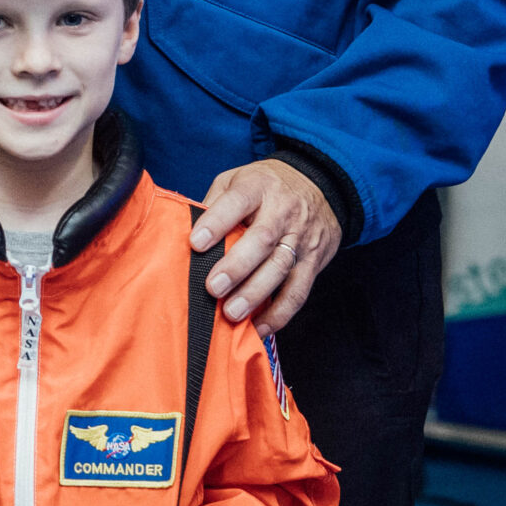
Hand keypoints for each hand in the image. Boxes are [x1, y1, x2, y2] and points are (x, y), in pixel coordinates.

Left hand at [191, 159, 340, 334]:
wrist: (321, 185)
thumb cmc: (267, 187)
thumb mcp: (238, 178)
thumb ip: (215, 203)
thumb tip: (185, 232)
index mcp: (258, 187)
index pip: (237, 201)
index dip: (216, 222)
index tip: (196, 243)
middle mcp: (282, 211)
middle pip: (263, 239)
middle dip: (237, 266)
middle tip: (213, 288)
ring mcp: (301, 237)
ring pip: (281, 267)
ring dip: (256, 294)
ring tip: (232, 314)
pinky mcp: (314, 261)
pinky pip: (298, 291)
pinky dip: (279, 313)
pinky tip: (260, 327)